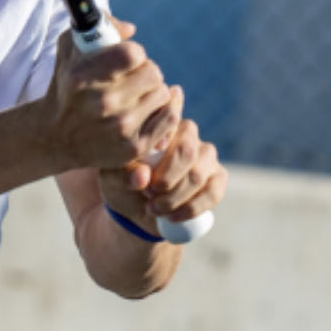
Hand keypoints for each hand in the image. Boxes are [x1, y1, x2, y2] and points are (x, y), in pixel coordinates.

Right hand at [40, 21, 177, 172]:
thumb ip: (99, 26)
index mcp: (84, 76)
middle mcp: (103, 103)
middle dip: (145, 71)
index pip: (134, 54)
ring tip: (135, 96)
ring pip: (163, 93)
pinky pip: (170, 117)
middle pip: (153, 73)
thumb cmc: (67, 86)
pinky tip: (148, 109)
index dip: (134, 53)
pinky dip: (163, 110)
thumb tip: (131, 29)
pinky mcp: (134, 147)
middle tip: (133, 78)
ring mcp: (120, 127)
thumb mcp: (70, 50)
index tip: (127, 59)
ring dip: (152, 92)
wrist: (56, 137)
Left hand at [98, 86, 225, 231]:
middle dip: (168, 176)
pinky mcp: (217, 177)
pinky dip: (192, 207)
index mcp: (161, 124)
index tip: (150, 155)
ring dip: (176, 196)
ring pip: (199, 173)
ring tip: (154, 208)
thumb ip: (123, 174)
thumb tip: (143, 177)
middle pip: (187, 148)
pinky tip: (173, 216)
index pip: (170, 114)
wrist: (137, 211)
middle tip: (149, 191)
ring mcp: (206, 154)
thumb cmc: (123, 184)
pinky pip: (213, 191)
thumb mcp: (112, 179)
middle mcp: (187, 133)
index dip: (164, 134)